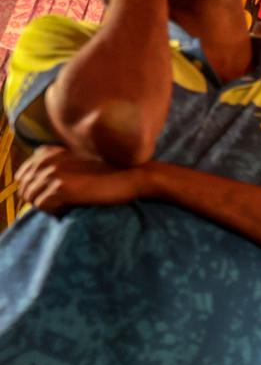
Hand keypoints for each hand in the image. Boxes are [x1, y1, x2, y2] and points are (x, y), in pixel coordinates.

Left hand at [17, 148, 149, 214]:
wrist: (133, 175)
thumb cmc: (112, 173)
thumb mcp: (80, 163)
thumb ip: (58, 167)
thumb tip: (43, 186)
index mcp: (48, 152)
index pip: (24, 175)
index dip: (35, 189)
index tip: (54, 197)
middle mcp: (46, 160)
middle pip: (25, 187)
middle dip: (39, 199)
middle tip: (61, 205)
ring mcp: (53, 173)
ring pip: (32, 198)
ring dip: (47, 206)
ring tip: (68, 207)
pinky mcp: (61, 187)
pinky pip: (43, 206)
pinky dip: (54, 211)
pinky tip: (72, 208)